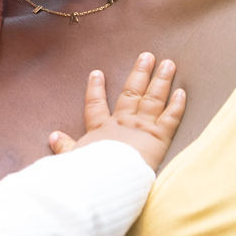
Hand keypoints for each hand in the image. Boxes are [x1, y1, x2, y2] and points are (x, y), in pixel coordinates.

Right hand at [49, 52, 184, 169]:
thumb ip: (65, 147)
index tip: (97, 73)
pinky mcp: (159, 138)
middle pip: (131, 94)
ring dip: (160, 80)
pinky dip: (177, 105)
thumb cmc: (88, 173)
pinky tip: (182, 91)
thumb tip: (53, 136)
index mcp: (100, 129)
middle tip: (147, 56)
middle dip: (139, 73)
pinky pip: (170, 118)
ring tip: (168, 64)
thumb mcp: (71, 160)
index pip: (96, 105)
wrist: (106, 180)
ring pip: (153, 99)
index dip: (96, 89)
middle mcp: (122, 123)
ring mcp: (142, 128)